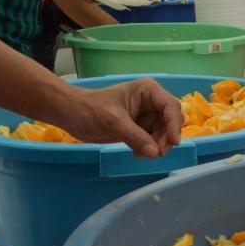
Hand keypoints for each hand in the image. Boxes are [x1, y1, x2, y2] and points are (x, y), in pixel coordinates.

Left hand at [59, 78, 182, 157]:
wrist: (70, 115)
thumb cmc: (90, 110)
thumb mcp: (114, 122)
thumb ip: (136, 137)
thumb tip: (155, 153)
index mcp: (148, 91)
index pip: (170, 106)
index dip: (174, 124)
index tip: (173, 143)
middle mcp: (151, 101)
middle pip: (170, 120)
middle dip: (166, 137)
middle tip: (157, 153)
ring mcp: (145, 115)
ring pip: (163, 132)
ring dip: (157, 144)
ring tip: (142, 154)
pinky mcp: (139, 127)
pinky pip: (152, 139)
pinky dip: (148, 148)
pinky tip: (136, 153)